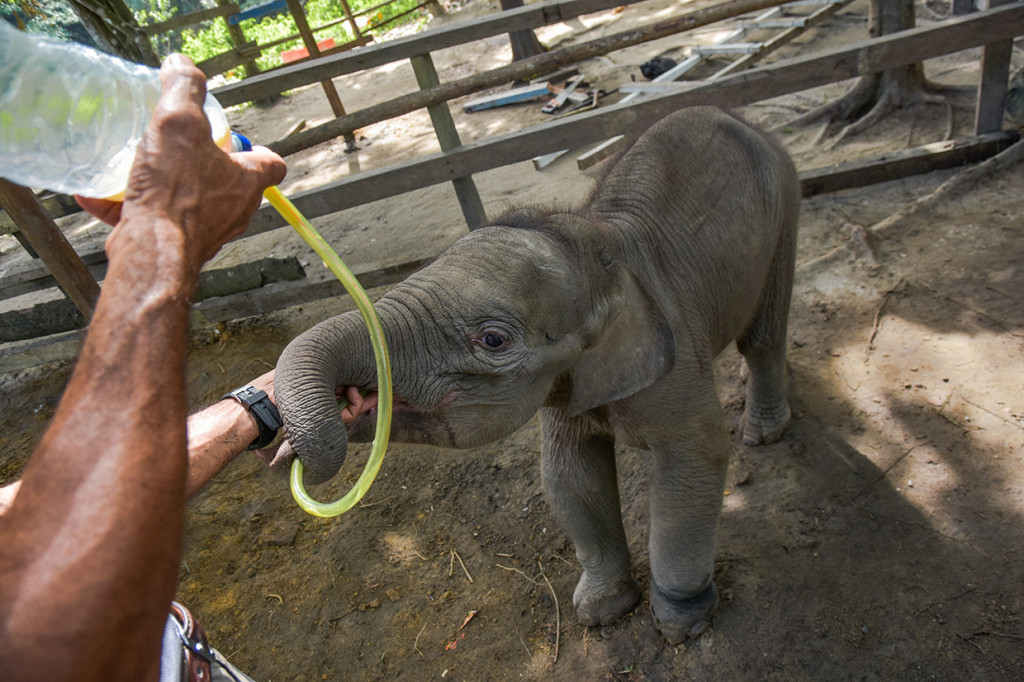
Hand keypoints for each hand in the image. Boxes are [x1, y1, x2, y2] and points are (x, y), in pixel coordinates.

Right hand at [78, 54, 285, 279]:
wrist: (152, 251)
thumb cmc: (174, 191)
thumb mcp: (180, 122)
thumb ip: (184, 88)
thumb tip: (181, 65)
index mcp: (248, 181)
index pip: (271, 164)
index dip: (258, 149)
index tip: (234, 138)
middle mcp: (235, 210)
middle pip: (228, 181)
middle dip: (202, 162)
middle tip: (176, 145)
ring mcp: (207, 231)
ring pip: (189, 201)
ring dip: (164, 183)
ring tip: (137, 167)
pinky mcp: (177, 245)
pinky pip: (155, 219)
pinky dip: (130, 207)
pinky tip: (100, 195)